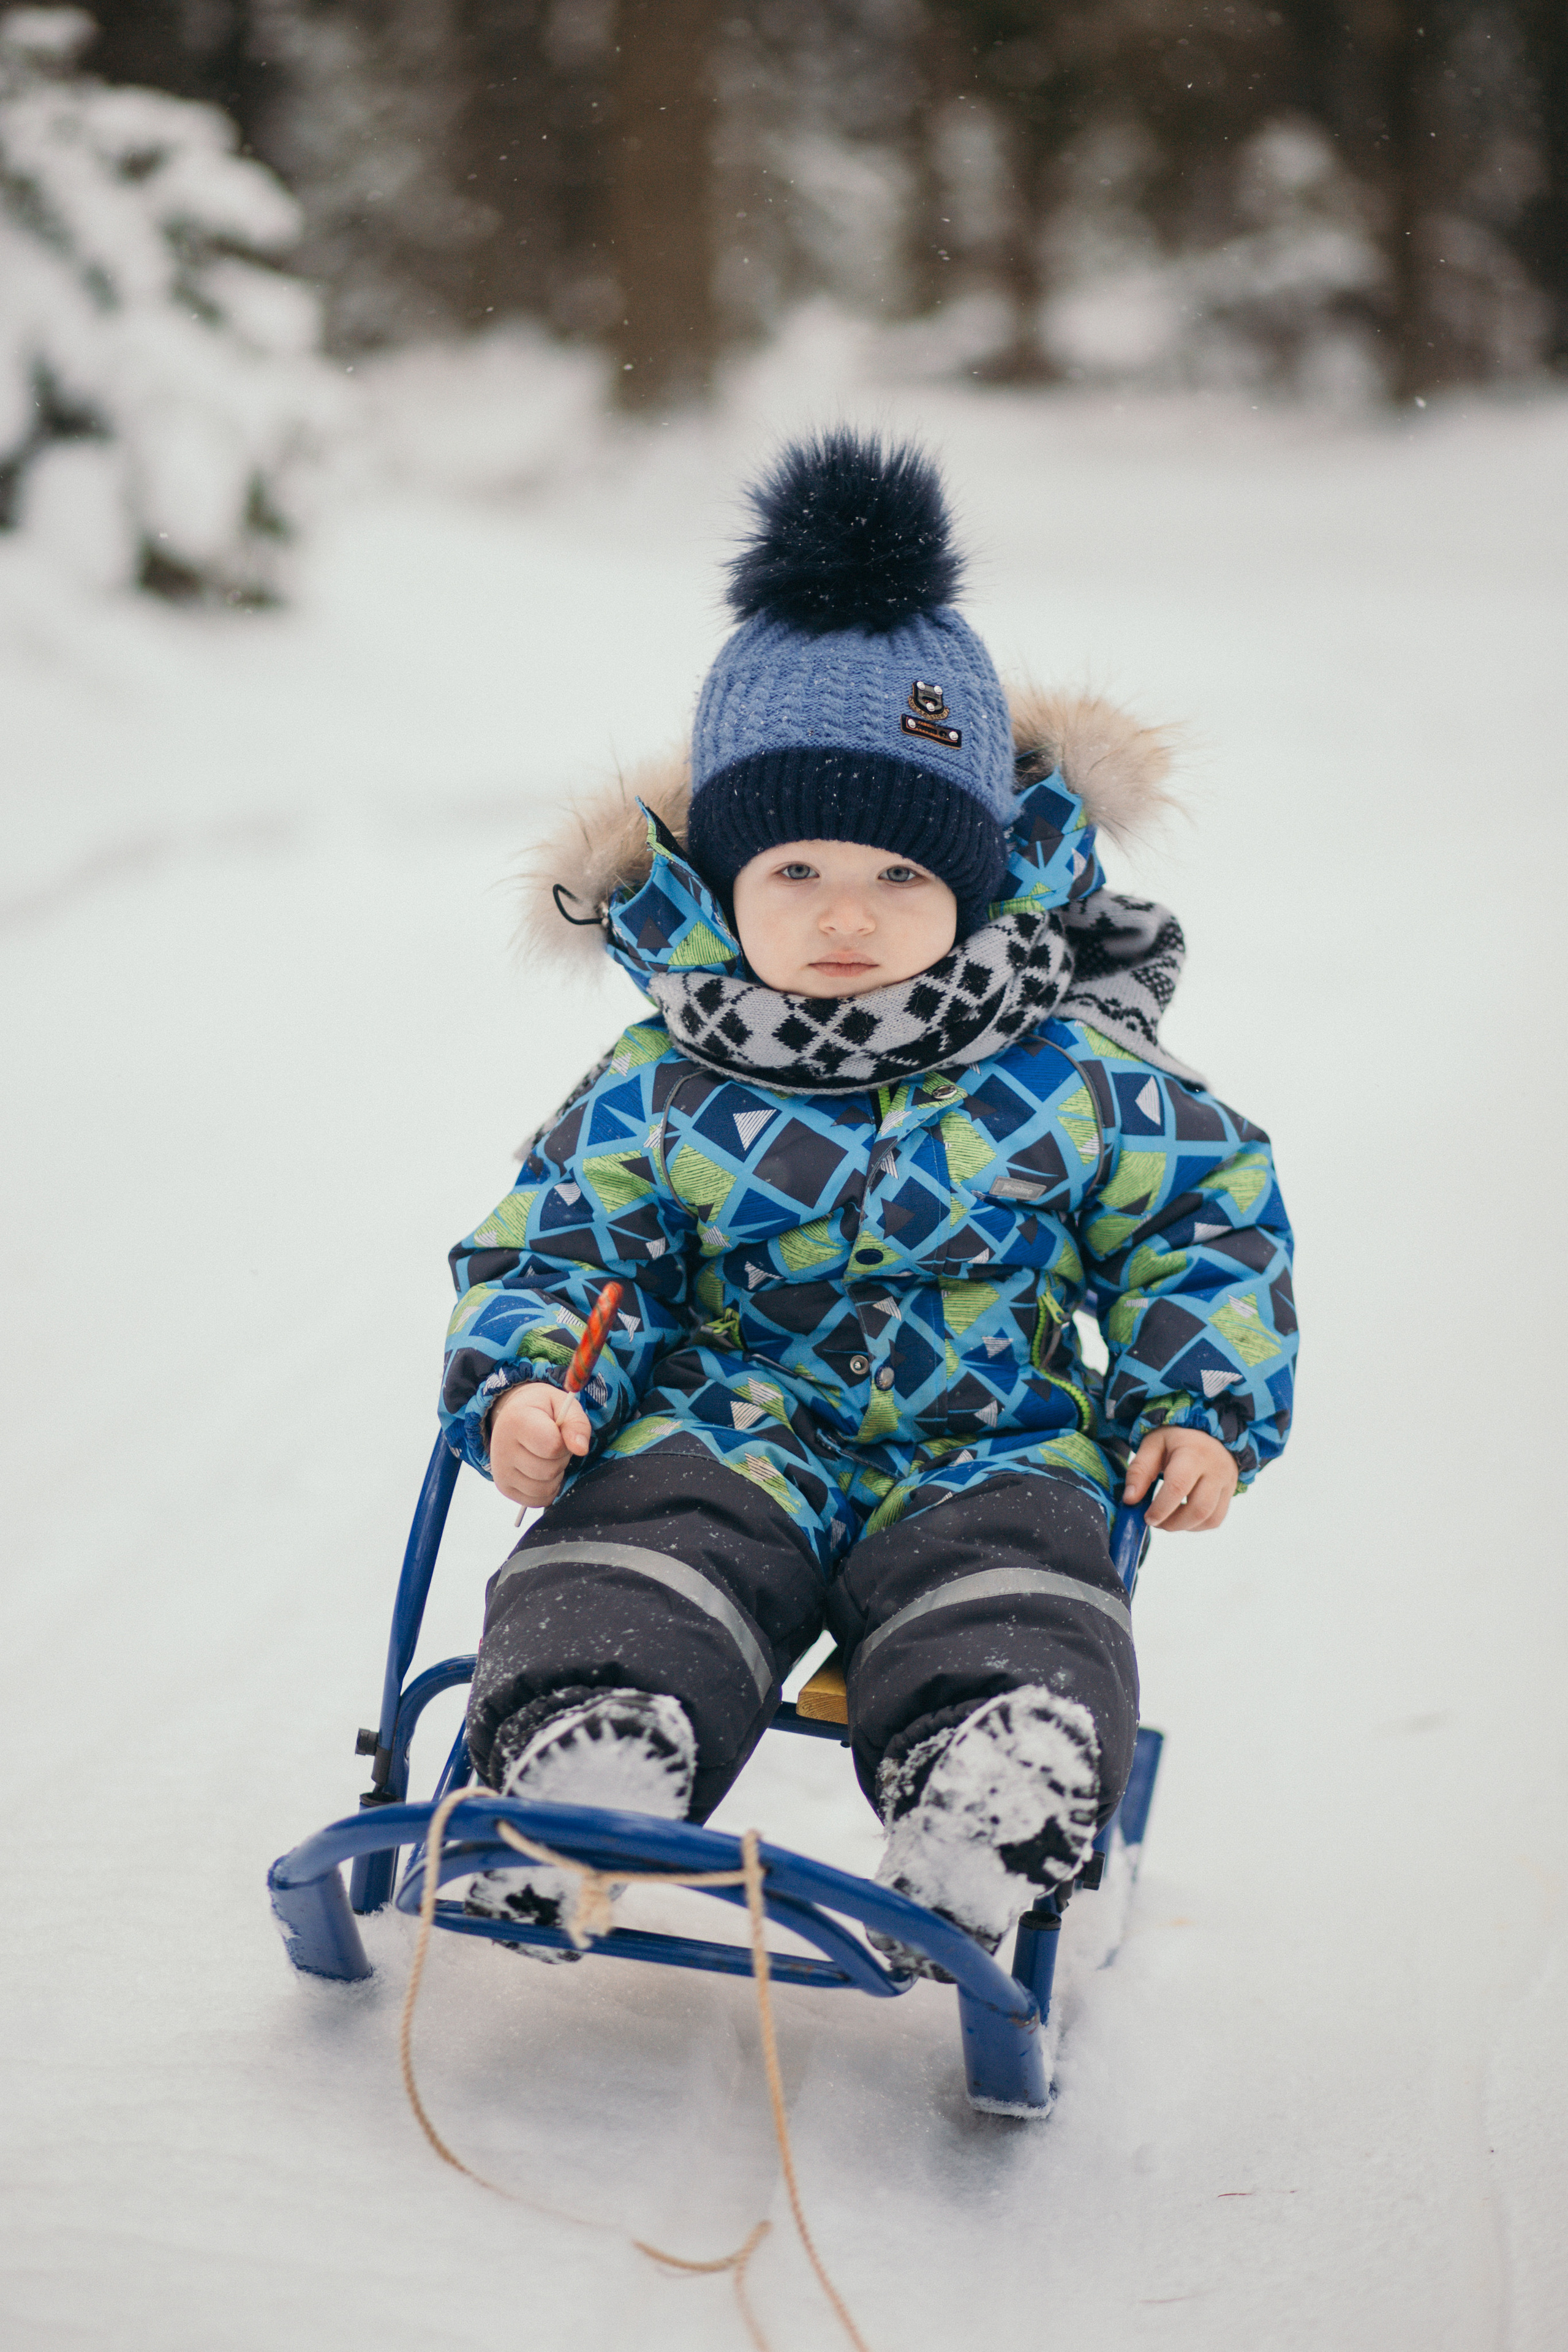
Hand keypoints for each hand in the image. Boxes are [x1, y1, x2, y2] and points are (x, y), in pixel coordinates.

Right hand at [487, 1381, 591, 1508]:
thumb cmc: (542, 1411)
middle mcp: (502, 1449)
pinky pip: (538, 1501)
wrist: (514, 1416)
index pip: (552, 1446)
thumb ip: (577, 1423)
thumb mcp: (563, 1405)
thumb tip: (581, 1449)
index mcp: (516, 1421)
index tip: (558, 1431)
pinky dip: (547, 1489)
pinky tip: (541, 1471)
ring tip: (546, 1456)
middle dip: (560, 1459)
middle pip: (549, 1471)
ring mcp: (501, 1471)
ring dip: (555, 1475)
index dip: (564, 1441)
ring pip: (544, 1489)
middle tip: (552, 1444)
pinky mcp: (504, 1488)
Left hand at [1123, 1425, 1236, 1533]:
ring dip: (1184, 1526)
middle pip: (1199, 1509)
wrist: (1208, 1431)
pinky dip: (1197, 1526)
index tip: (1147, 1518)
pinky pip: (1216, 1519)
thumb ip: (1139, 1471)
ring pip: (1210, 1518)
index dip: (1161, 1508)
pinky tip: (1182, 1517)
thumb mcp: (1153, 1444)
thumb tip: (1130, 1500)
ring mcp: (1227, 1482)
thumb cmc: (1176, 1438)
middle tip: (1154, 1521)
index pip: (1178, 1487)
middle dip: (1173, 1523)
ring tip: (1167, 1520)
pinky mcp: (1230, 1492)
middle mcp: (1215, 1469)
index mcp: (1193, 1453)